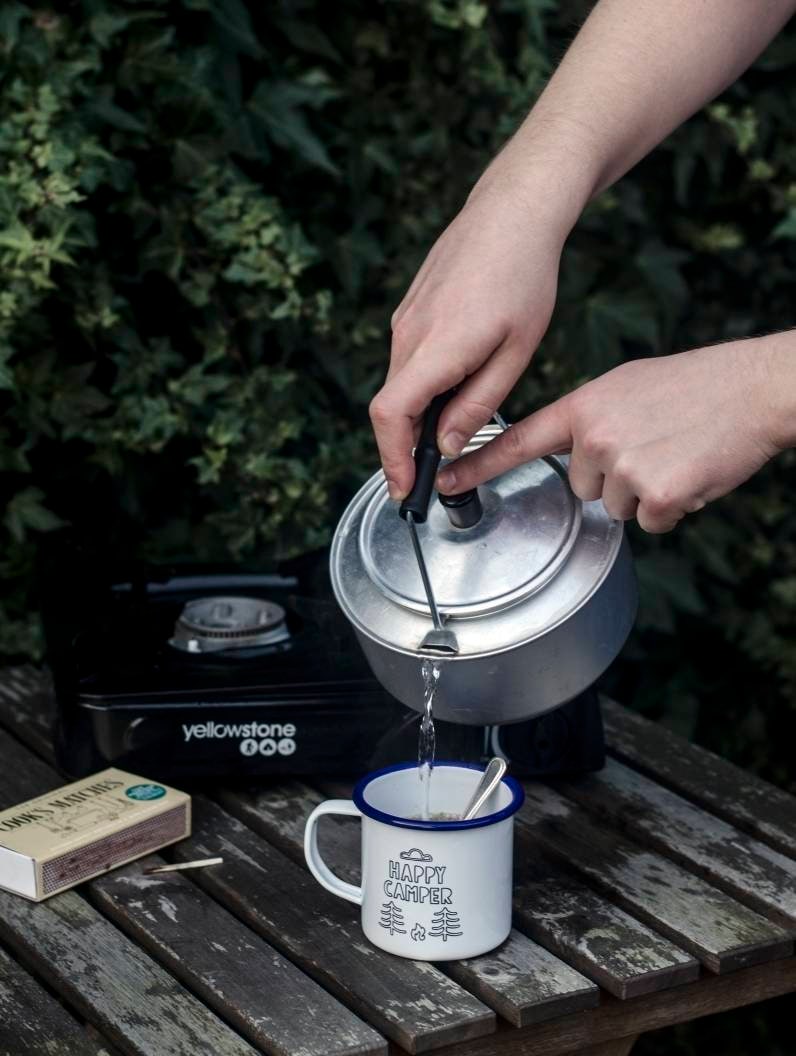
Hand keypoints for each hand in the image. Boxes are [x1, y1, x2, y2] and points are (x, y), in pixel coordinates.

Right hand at [369, 173, 571, 499]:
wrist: (511, 211)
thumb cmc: (524, 278)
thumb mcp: (515, 352)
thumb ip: (477, 404)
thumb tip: (444, 444)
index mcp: (437, 348)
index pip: (390, 415)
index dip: (391, 459)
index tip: (404, 487)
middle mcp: (408, 335)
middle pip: (392, 407)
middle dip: (405, 447)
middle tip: (432, 474)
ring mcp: (405, 320)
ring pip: (401, 384)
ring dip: (417, 415)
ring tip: (453, 427)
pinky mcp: (410, 310)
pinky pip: (408, 361)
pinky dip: (422, 387)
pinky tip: (456, 383)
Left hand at [437, 340, 786, 532]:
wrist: (752, 389)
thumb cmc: (696, 387)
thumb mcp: (627, 387)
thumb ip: (592, 419)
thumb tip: (580, 454)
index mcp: (584, 407)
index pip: (520, 441)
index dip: (479, 464)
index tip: (445, 480)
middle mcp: (595, 436)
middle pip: (583, 487)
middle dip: (614, 478)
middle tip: (653, 445)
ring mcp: (623, 466)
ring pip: (616, 507)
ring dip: (644, 493)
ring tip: (674, 454)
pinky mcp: (655, 494)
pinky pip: (649, 521)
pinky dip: (671, 508)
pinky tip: (689, 472)